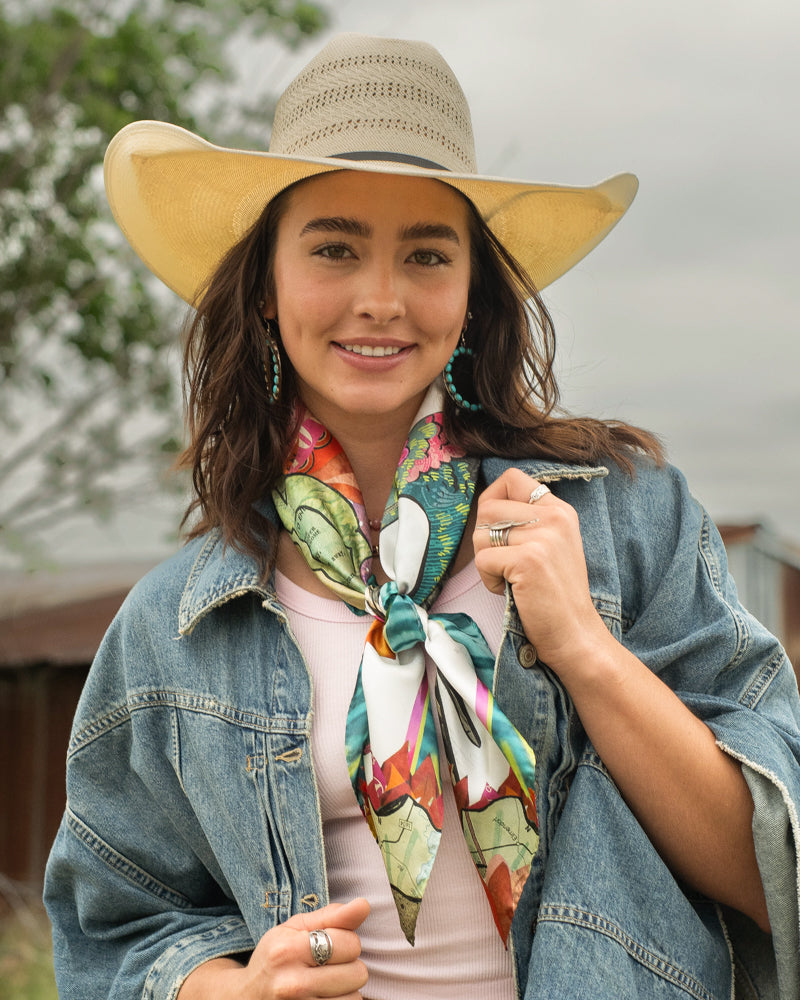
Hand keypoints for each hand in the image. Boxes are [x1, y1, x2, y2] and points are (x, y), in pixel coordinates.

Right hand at [178, 897, 369, 999]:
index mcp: (288, 950)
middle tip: (328, 966)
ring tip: (326, 985)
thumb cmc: (275, 957)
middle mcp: (292, 984)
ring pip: (355, 998)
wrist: (244, 997)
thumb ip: (331, 916)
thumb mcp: (294, 928)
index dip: (347, 942)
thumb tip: (364, 904)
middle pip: (357, 973)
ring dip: (346, 990)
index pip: (349, 943)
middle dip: (348, 966)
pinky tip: (324, 997)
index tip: (332, 944)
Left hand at [473, 468, 608, 677]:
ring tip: (512, 579)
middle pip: (488, 507)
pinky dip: (489, 580)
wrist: (576, 635)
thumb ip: (529, 520)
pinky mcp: (528, 560)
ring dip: (487, 562)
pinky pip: (482, 561)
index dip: (492, 499)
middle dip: (485, 539)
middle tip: (505, 564)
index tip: (497, 527)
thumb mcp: (553, 544)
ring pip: (480, 535)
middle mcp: (554, 517)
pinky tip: (511, 590)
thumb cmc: (556, 595)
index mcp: (560, 510)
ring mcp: (542, 537)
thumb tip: (487, 505)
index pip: (512, 478)